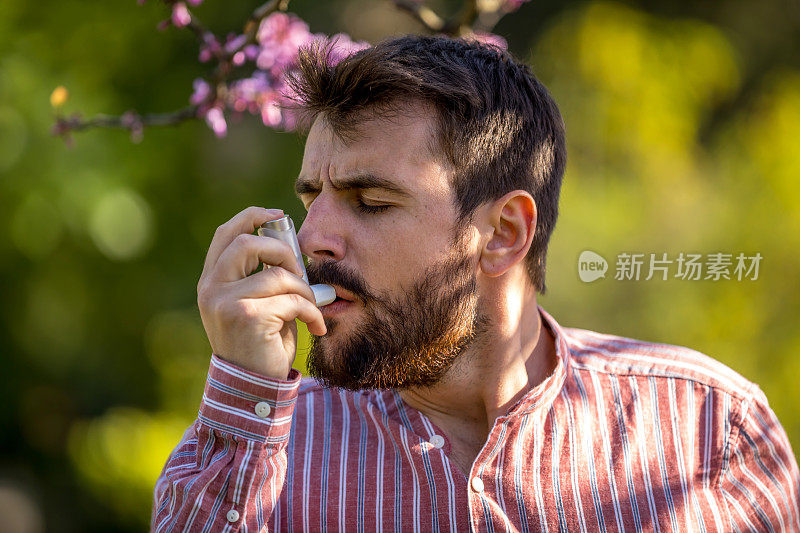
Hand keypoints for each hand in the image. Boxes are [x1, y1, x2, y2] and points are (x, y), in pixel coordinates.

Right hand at [196, 206, 325, 378]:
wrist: (253, 389)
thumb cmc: (261, 345)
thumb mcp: (258, 304)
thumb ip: (264, 275)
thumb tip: (293, 247)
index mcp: (211, 282)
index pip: (226, 234)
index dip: (252, 216)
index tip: (278, 214)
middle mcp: (211, 289)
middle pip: (247, 243)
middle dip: (283, 251)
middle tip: (300, 273)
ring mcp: (225, 303)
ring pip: (276, 275)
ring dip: (303, 289)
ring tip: (312, 307)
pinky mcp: (246, 317)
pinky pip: (291, 300)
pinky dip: (311, 312)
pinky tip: (315, 327)